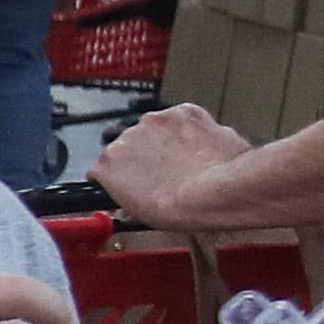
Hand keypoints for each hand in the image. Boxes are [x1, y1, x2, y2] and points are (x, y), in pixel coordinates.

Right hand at [91, 103, 251, 230]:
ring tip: (185, 162)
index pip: (107, 162)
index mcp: (109, 162)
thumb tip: (132, 188)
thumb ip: (126, 189)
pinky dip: (189, 130)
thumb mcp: (137, 211)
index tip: (133, 179)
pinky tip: (198, 148)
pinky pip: (183, 119)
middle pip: (132, 142)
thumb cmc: (181, 208)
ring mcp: (155, 121)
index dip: (122, 173)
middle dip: (146, 155)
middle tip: (164, 173)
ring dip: (166, 141)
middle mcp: (127, 135)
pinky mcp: (183, 112)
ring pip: (157, 128)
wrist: (216, 193)